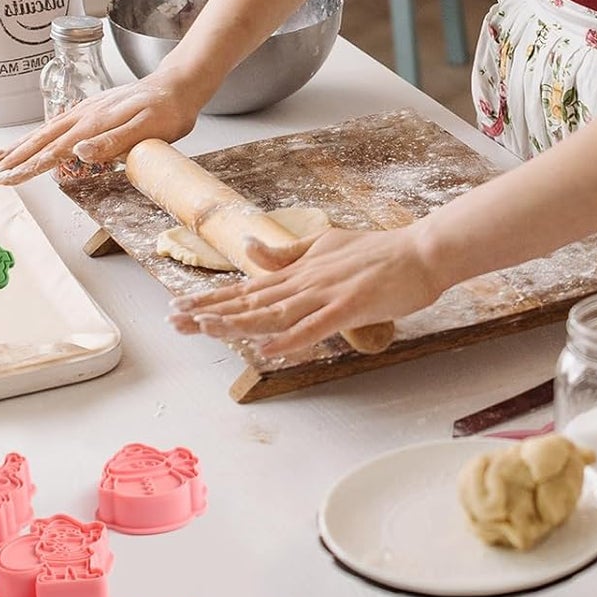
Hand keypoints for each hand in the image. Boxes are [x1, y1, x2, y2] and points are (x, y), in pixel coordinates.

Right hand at [0, 66, 201, 184]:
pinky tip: (29, 140)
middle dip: (10, 161)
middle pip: (39, 142)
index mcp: (94, 125)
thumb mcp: (147, 130)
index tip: (4, 181)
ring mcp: (85, 111)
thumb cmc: (168, 111)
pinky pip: (55, 125)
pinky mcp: (90, 110)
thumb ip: (113, 143)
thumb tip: (78, 153)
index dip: (25, 168)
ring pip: (43, 132)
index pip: (52, 151)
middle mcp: (83, 116)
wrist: (179, 85)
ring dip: (17, 148)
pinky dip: (36, 135)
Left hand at [166, 225, 448, 355]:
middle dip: (211, 312)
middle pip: (251, 300)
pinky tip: (267, 351)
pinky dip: (290, 339)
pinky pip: (314, 327)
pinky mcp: (349, 305)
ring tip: (206, 331)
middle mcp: (305, 280)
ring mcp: (326, 293)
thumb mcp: (325, 244)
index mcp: (299, 270)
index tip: (180, 308)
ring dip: (239, 323)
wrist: (421, 251)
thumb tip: (251, 247)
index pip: (247, 288)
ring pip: (274, 312)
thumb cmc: (379, 252)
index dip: (212, 299)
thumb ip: (287, 253)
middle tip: (174, 322)